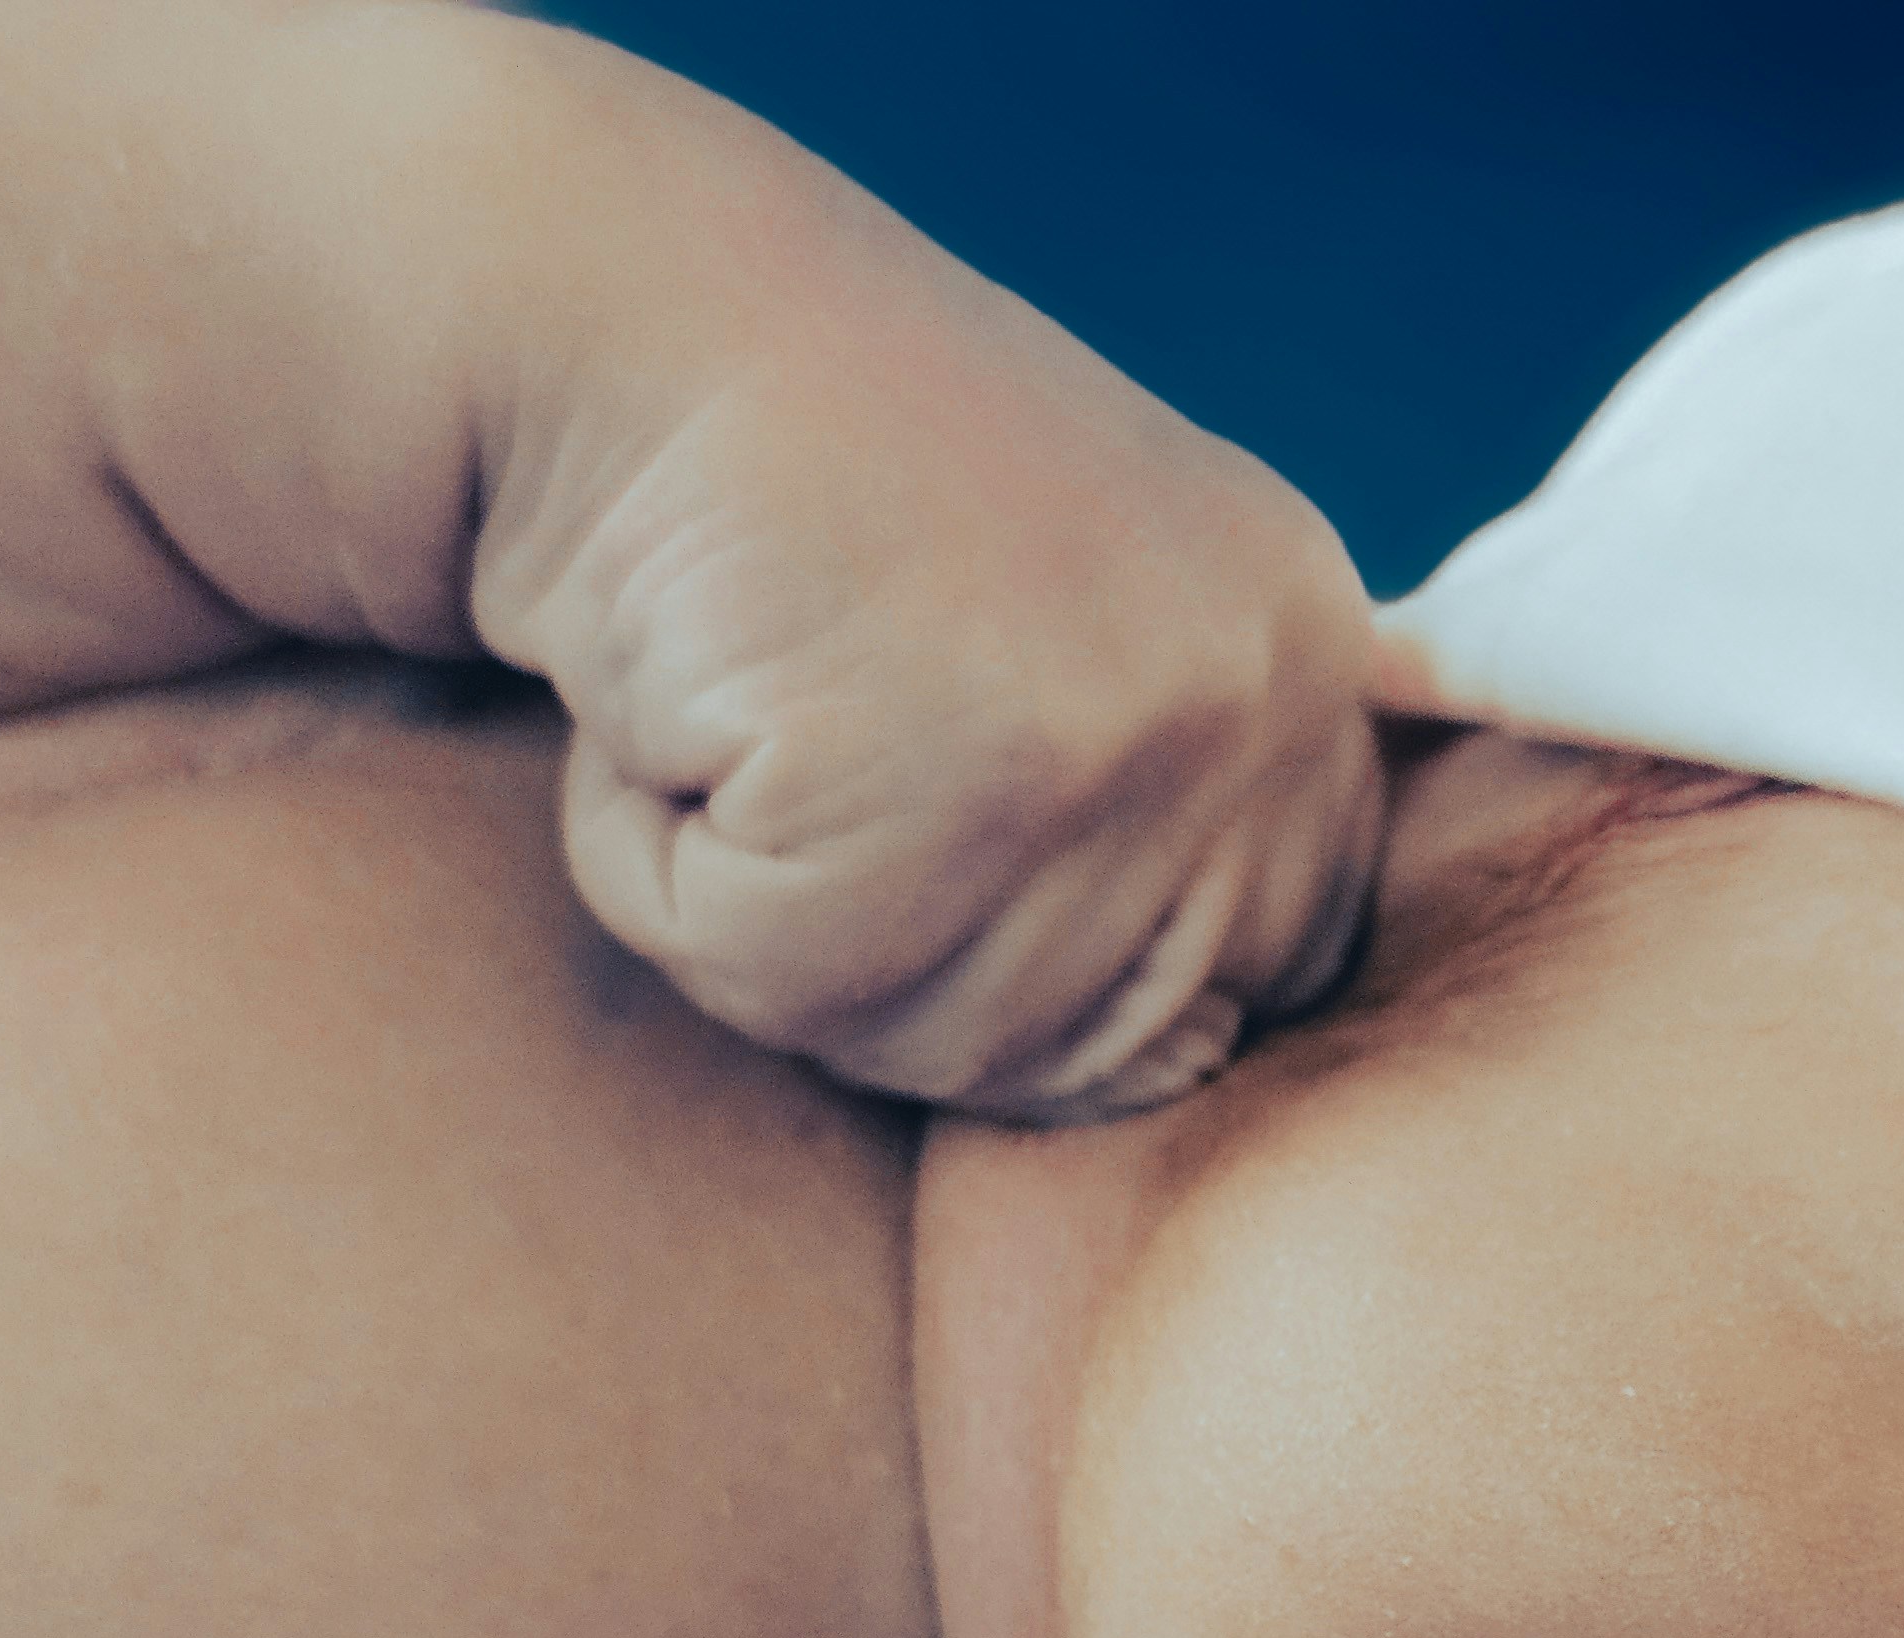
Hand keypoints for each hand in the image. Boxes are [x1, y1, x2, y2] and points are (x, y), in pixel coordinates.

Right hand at [477, 189, 1387, 1120]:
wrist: (599, 305)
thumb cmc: (797, 484)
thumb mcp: (1058, 631)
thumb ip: (1160, 837)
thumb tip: (1202, 1067)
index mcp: (1304, 650)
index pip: (1287, 958)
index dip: (1100, 960)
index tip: (948, 811)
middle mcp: (1252, 693)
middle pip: (1114, 1043)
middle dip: (928, 955)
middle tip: (817, 740)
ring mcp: (1116, 739)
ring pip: (940, 1038)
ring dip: (779, 916)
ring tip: (742, 708)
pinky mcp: (938, 784)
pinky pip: (778, 974)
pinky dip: (665, 876)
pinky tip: (668, 712)